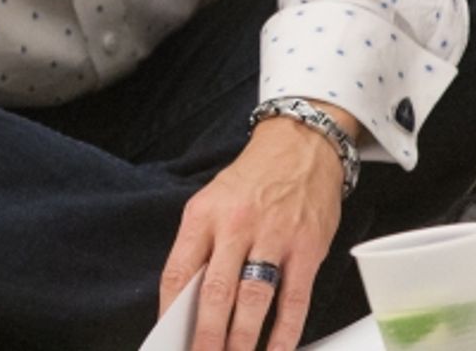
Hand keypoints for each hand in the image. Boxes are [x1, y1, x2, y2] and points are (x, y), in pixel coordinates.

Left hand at [159, 115, 344, 350]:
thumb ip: (201, 246)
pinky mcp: (306, 248)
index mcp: (203, 214)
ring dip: (241, 342)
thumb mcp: (213, 201)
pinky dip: (284, 334)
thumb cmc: (252, 180)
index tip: (169, 342)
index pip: (178, 271)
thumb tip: (186, 303)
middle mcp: (235, 224)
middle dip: (205, 338)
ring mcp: (273, 236)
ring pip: (252, 301)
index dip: (170, 313)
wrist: (299, 144)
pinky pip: (294, 301)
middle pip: (214, 292)